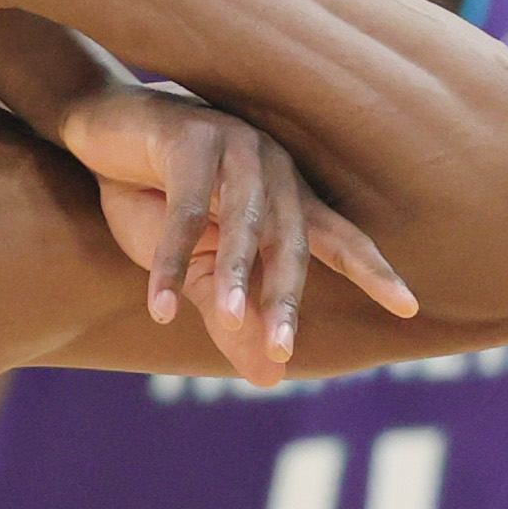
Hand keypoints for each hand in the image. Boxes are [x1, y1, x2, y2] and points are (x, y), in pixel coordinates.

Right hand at [61, 84, 416, 381]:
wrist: (99, 128)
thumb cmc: (151, 194)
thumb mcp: (194, 267)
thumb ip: (232, 318)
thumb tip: (271, 380)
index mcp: (284, 196)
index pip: (337, 239)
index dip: (372, 271)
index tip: (408, 309)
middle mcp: (271, 169)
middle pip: (290, 242)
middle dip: (285, 298)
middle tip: (282, 348)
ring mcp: (235, 147)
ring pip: (242, 224)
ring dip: (232, 276)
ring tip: (225, 320)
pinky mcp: (189, 139)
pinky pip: (182, 212)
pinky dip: (167, 261)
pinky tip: (158, 306)